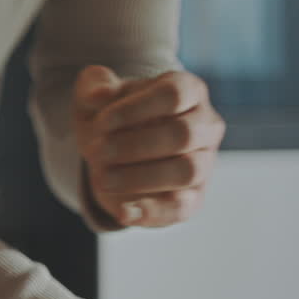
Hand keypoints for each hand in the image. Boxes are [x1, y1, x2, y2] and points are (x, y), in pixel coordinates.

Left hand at [73, 66, 224, 226]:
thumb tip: (99, 94)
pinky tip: (122, 211)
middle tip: (95, 152)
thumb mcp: (94, 96)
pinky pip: (182, 207)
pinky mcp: (193, 198)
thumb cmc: (109, 115)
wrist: (109, 153)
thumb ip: (94, 87)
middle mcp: (204, 125)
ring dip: (140, 177)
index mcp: (187, 90)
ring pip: (187, 171)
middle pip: (182, 134)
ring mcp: (204, 162)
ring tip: (101, 179)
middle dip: (134, 145)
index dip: (135, 109)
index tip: (101, 122)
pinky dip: (151, 211)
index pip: (173, 95)